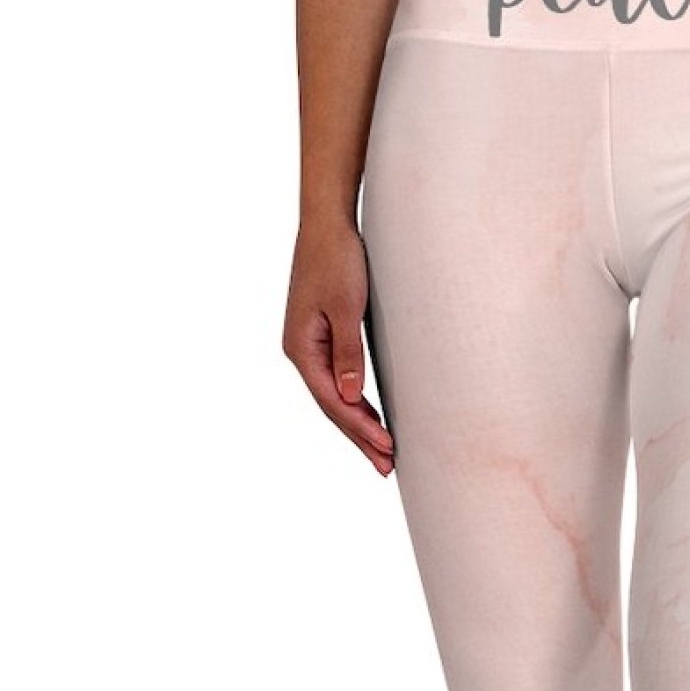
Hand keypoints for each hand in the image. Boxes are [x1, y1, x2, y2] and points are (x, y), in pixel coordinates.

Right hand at [282, 217, 394, 477]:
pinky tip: (369, 415)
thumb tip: (350, 396)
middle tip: (387, 467)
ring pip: (335, 396)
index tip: (388, 448)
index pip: (334, 401)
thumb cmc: (337, 258)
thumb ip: (348, 352)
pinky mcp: (323, 336)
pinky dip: (355, 401)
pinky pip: (338, 380)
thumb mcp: (345, 306)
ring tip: (382, 452)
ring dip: (359, 424)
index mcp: (301, 347)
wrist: (328, 223)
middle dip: (360, 437)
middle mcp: (301, 351)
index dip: (361, 428)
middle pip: (333, 406)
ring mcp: (310, 345)